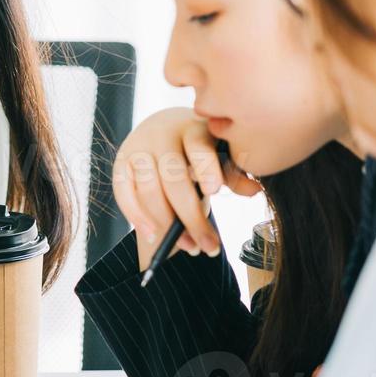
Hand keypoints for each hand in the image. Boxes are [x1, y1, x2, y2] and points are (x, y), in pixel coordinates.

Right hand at [111, 107, 263, 269]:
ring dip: (167, 225)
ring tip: (189, 248)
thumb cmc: (197, 149)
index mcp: (192, 128)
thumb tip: (255, 190)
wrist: (162, 129)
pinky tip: (152, 236)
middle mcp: (161, 135)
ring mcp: (137, 148)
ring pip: (149, 190)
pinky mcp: (120, 163)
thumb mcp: (218, 155)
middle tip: (209, 247)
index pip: (198, 146)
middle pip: (173, 179)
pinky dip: (136, 217)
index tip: (213, 191)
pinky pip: (123, 193)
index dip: (205, 167)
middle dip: (191, 217)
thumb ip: (232, 173)